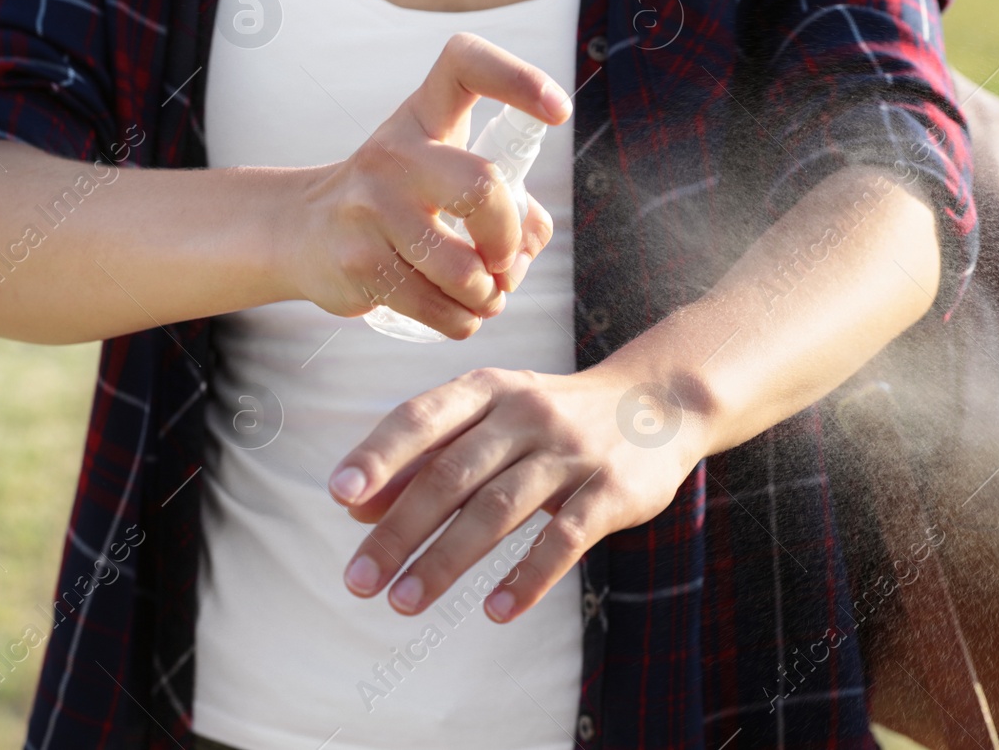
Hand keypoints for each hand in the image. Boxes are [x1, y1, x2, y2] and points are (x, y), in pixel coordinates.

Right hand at [286, 32, 569, 339]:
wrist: (301, 231)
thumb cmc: (394, 202)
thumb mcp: (441, 176)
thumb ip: (504, 199)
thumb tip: (530, 244)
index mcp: (424, 117)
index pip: (465, 65)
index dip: (518, 78)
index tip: (558, 110)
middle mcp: (396, 153)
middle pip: (481, 186)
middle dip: (508, 239)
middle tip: (504, 262)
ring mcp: (371, 207)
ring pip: (463, 270)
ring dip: (487, 297)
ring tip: (481, 295)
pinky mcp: (359, 262)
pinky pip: (436, 307)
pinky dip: (461, 320)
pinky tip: (456, 312)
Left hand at [326, 363, 707, 621]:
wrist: (659, 402)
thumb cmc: (552, 418)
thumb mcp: (491, 419)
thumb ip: (427, 457)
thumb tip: (355, 505)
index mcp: (488, 389)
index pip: (421, 418)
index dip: (379, 455)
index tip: (339, 495)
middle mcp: (525, 413)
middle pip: (451, 474)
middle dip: (399, 530)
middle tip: (358, 579)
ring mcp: (571, 452)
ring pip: (498, 509)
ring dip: (446, 560)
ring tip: (403, 602)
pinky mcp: (613, 491)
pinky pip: (565, 538)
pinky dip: (529, 577)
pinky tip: (496, 610)